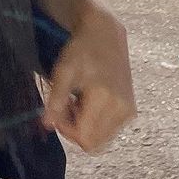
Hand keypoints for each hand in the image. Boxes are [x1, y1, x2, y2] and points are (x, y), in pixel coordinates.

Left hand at [42, 1, 135, 152]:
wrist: (106, 35)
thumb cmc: (81, 50)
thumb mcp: (64, 71)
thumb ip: (56, 100)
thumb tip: (47, 125)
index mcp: (106, 99)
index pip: (85, 138)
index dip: (66, 130)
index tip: (57, 110)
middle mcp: (122, 110)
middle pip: (94, 143)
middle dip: (75, 130)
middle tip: (66, 105)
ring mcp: (129, 112)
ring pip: (102, 139)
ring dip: (85, 126)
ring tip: (77, 101)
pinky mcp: (130, 110)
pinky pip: (109, 130)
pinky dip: (95, 122)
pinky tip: (88, 101)